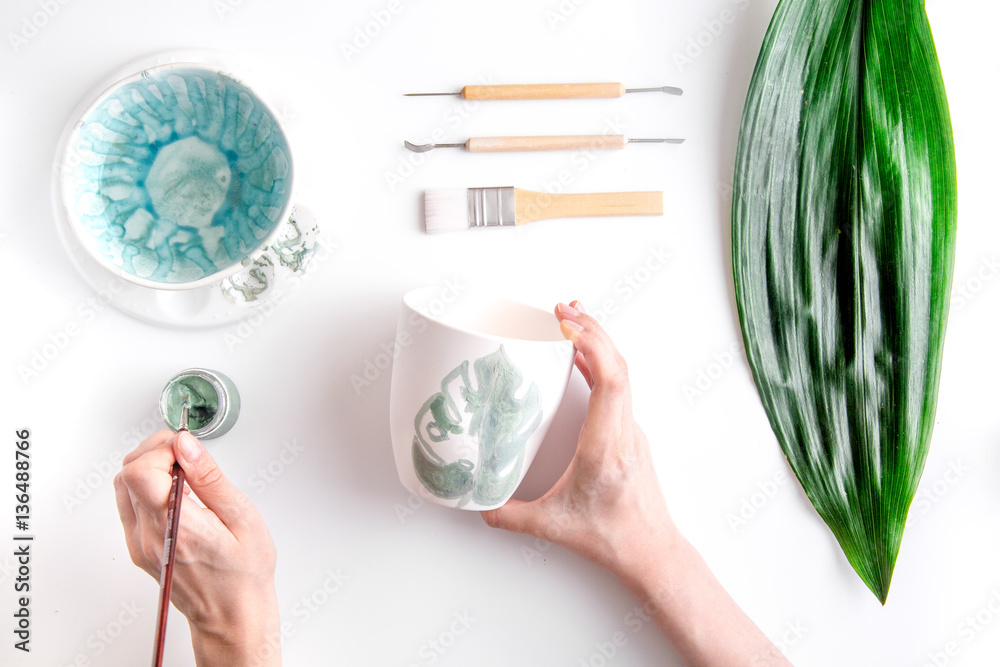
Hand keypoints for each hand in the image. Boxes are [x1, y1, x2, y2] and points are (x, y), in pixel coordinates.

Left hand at [114, 430, 280, 665]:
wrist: (232, 614)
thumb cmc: (244, 573)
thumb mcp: (241, 516)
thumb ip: (210, 478)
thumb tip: (186, 446)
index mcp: (178, 526)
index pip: (141, 472)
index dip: (162, 449)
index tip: (188, 449)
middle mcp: (149, 536)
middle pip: (126, 474)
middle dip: (155, 452)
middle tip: (185, 454)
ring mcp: (139, 544)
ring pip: (122, 487)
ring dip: (148, 467)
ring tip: (182, 471)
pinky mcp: (138, 548)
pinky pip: (128, 505)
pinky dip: (145, 486)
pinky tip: (173, 489)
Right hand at [482, 302, 789, 666]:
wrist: (651, 551)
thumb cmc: (611, 537)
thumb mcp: (552, 526)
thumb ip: (510, 515)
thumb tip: (478, 503)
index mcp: (605, 446)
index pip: (611, 381)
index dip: (592, 345)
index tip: (568, 324)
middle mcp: (623, 431)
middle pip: (617, 365)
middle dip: (591, 329)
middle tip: (560, 307)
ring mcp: (630, 430)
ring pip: (622, 372)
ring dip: (598, 341)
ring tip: (571, 316)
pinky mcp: (629, 433)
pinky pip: (618, 385)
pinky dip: (599, 362)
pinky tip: (580, 354)